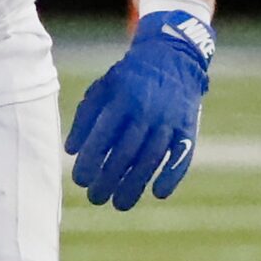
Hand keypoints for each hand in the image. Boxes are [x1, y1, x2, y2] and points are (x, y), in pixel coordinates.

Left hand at [65, 11, 213, 209]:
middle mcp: (147, 109)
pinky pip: (183, 155)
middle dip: (109, 180)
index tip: (80, 181)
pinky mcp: (189, 126)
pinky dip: (172, 175)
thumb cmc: (127, 79)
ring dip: (135, 185)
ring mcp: (170, 118)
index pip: (103, 136)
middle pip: (126, 152)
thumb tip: (71, 152)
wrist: (172, 56)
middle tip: (96, 198)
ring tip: (119, 204)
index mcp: (122, 99)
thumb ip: (85, 118)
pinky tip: (158, 194)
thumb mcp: (102, 89)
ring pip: (152, 158)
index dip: (91, 161)